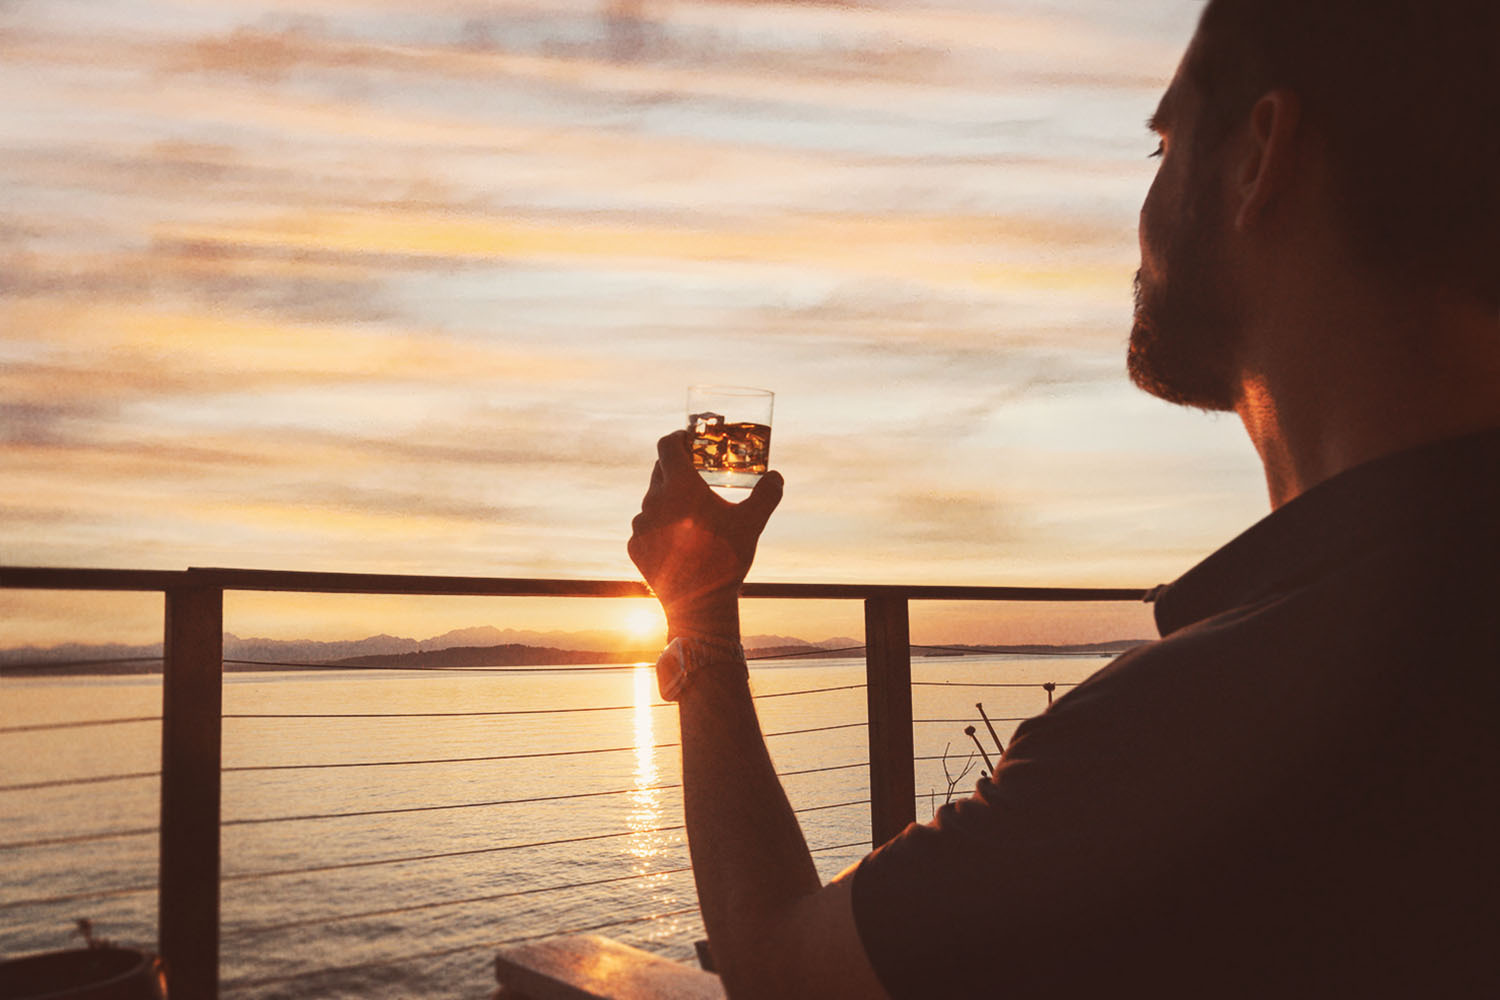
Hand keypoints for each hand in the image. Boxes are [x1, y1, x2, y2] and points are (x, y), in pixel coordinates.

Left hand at [628, 430, 783, 639]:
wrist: (699, 606)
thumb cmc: (726, 559)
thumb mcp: (752, 523)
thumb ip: (766, 494)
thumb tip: (777, 476)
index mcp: (680, 486)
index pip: (667, 446)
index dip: (677, 438)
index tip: (688, 439)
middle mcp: (654, 500)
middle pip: (660, 471)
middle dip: (676, 468)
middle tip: (696, 474)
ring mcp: (641, 525)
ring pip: (653, 500)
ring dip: (668, 500)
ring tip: (690, 513)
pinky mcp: (634, 547)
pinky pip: (646, 527)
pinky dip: (660, 526)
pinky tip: (678, 539)